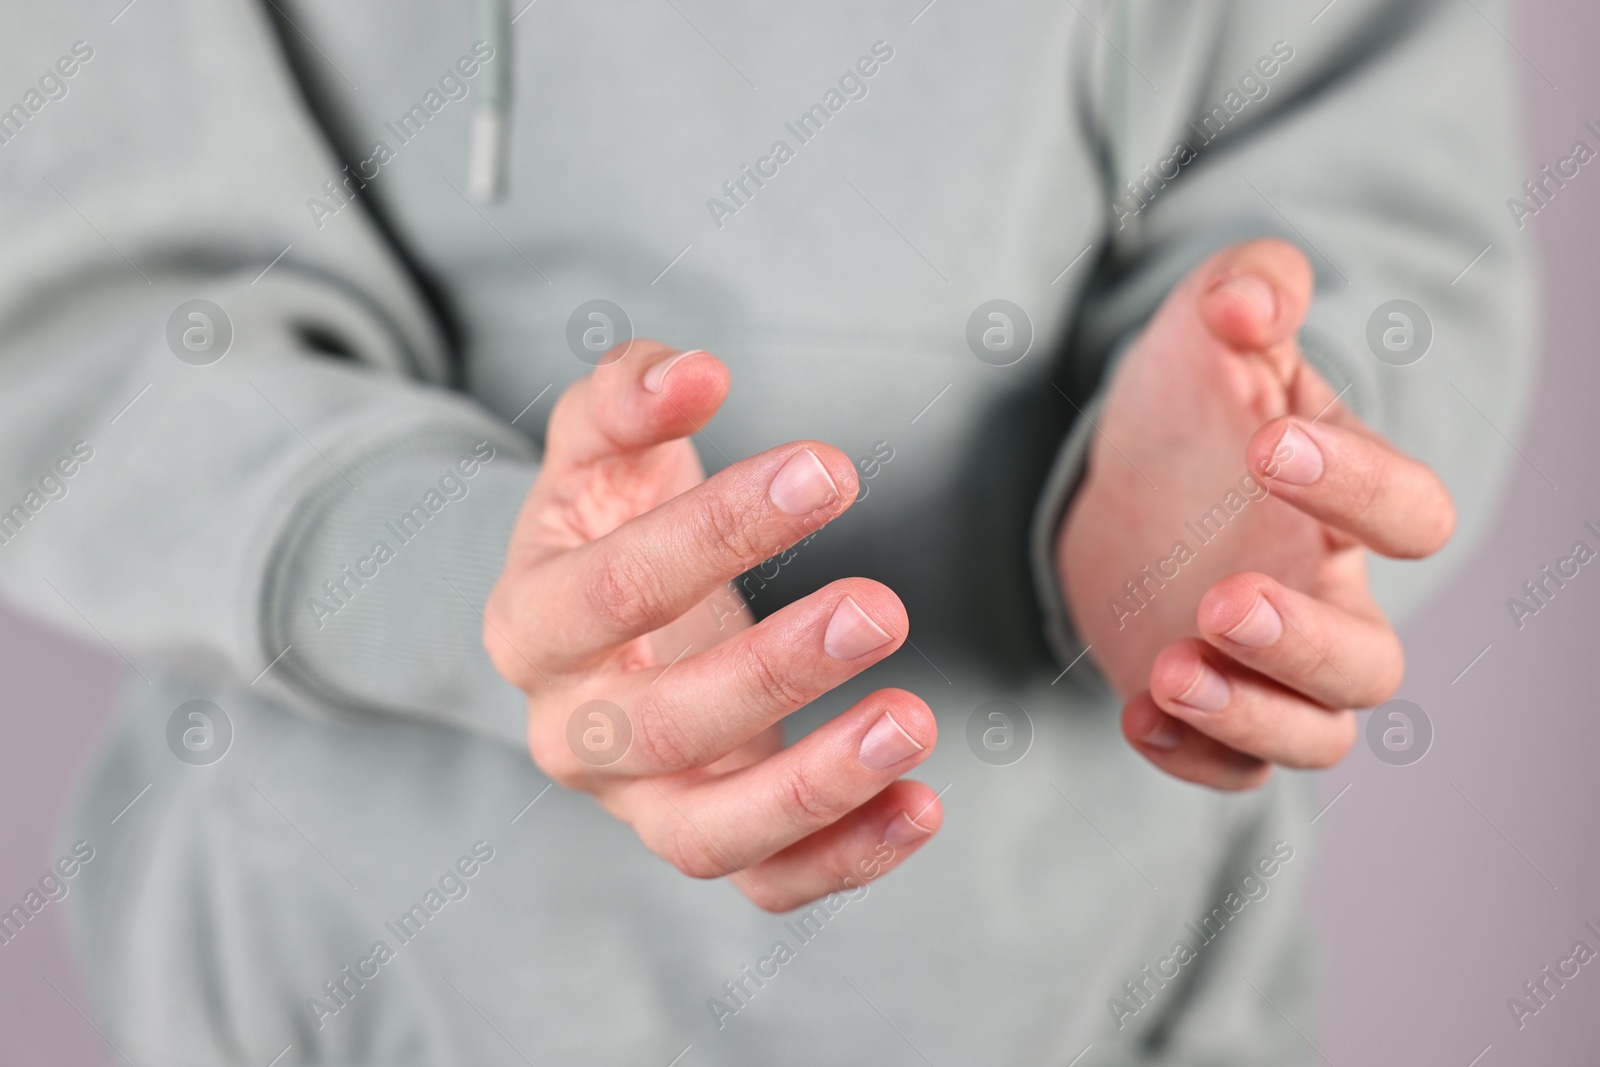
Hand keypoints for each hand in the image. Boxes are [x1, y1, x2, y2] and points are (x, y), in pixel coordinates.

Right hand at [484, 341, 940, 909]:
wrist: (603, 618)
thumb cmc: (610, 517)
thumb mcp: (599, 445)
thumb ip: (628, 395)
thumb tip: (694, 371)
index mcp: (531, 625)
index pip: (616, 588)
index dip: (719, 532)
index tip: (832, 470)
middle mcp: (571, 732)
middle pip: (661, 724)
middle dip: (773, 672)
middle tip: (881, 610)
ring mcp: (634, 802)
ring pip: (707, 835)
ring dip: (814, 789)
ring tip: (914, 721)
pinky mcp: (701, 836)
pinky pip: (764, 883)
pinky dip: (842, 861)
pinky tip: (922, 804)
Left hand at [1058, 239, 1454, 788]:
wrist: (1127, 484)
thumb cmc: (1191, 406)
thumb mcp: (1209, 327)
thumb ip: (1245, 288)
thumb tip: (1253, 300)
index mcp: (1350, 503)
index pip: (1412, 514)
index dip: (1359, 486)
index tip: (1265, 446)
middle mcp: (1331, 595)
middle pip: (1370, 662)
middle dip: (1301, 642)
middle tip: (1218, 600)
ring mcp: (1273, 666)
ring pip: (1317, 734)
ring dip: (1250, 716)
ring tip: (1169, 671)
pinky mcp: (1214, 711)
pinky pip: (1235, 770)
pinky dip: (1193, 757)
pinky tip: (1136, 714)